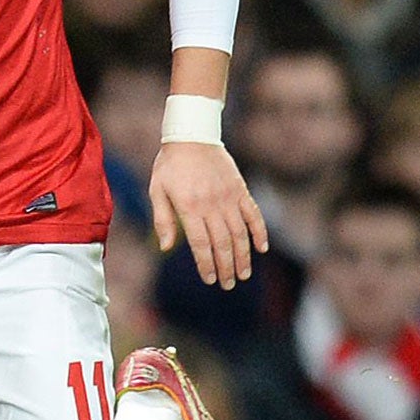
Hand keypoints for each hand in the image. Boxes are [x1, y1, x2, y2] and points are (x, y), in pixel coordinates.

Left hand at [150, 140, 267, 287]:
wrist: (192, 135)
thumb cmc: (169, 166)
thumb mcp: (157, 190)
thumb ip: (163, 220)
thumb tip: (166, 248)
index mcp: (189, 208)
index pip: (201, 244)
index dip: (207, 264)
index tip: (211, 279)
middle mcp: (211, 205)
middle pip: (222, 243)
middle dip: (227, 267)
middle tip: (229, 284)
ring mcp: (228, 198)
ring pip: (240, 233)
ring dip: (243, 256)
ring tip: (244, 274)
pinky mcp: (240, 190)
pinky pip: (253, 214)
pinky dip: (259, 232)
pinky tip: (262, 248)